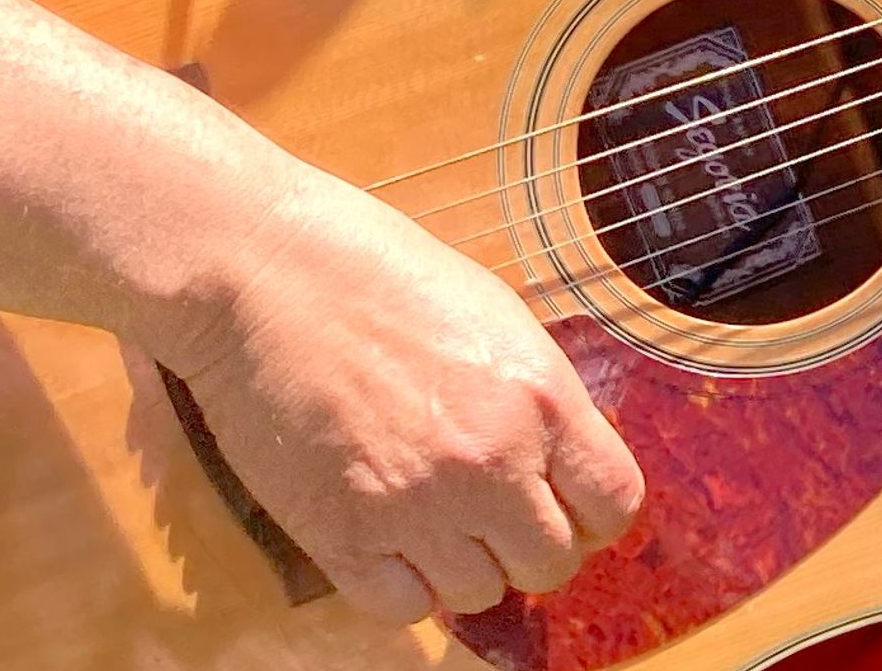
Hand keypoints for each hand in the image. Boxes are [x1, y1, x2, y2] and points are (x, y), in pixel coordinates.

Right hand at [148, 168, 646, 622]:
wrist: (268, 274)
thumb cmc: (383, 276)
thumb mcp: (499, 320)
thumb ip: (540, 401)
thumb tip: (562, 465)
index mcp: (541, 399)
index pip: (612, 505)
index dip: (593, 514)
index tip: (567, 505)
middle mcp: (490, 462)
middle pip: (551, 562)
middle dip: (530, 544)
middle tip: (494, 513)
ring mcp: (414, 505)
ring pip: (480, 594)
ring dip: (465, 565)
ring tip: (433, 516)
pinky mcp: (340, 535)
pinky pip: (403, 607)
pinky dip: (403, 585)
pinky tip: (389, 537)